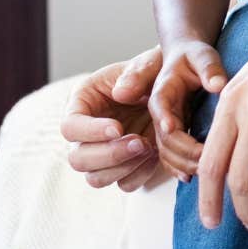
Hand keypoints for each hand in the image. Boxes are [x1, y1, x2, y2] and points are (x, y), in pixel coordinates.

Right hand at [61, 46, 163, 191]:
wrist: (177, 90)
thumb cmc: (156, 72)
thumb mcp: (150, 64)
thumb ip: (137, 73)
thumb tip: (120, 93)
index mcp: (83, 102)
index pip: (70, 126)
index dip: (90, 132)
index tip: (118, 128)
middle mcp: (86, 132)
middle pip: (78, 159)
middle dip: (110, 155)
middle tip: (140, 142)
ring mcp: (103, 153)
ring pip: (96, 178)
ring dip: (123, 168)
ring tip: (149, 147)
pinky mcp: (124, 167)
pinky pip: (124, 184)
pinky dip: (140, 175)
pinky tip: (155, 155)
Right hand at [148, 39, 228, 180]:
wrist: (187, 59)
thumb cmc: (194, 56)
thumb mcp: (202, 55)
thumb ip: (209, 68)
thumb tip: (218, 84)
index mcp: (163, 91)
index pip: (160, 108)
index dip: (167, 121)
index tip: (175, 130)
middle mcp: (159, 113)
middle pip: (163, 138)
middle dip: (183, 151)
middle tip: (206, 159)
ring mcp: (164, 126)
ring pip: (165, 152)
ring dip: (182, 164)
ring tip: (205, 171)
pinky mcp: (172, 136)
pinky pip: (169, 157)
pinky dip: (178, 168)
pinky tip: (192, 177)